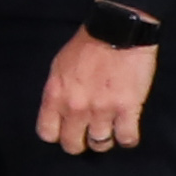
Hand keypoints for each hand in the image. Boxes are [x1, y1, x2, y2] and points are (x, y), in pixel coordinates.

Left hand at [37, 31, 154, 155]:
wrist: (117, 31)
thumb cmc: (87, 45)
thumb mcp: (59, 67)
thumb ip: (58, 92)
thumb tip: (59, 111)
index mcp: (54, 95)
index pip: (47, 133)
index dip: (57, 135)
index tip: (66, 131)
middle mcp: (75, 107)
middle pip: (72, 144)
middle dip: (80, 143)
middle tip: (88, 134)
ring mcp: (102, 110)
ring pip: (100, 144)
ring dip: (104, 140)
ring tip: (109, 131)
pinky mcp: (127, 108)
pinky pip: (127, 138)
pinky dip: (128, 139)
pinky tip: (127, 132)